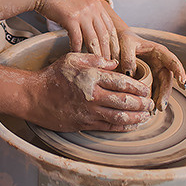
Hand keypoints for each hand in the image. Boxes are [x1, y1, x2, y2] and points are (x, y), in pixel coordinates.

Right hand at [28, 52, 153, 131]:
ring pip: (119, 116)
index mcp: (91, 77)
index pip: (121, 82)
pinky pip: (108, 126)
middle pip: (124, 101)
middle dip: (141, 103)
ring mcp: (89, 112)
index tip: (145, 89)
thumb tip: (114, 62)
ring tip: (146, 116)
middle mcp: (92, 95)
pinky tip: (132, 125)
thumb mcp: (72, 58)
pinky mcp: (84, 124)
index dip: (137, 87)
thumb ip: (95, 58)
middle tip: (150, 103)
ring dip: (136, 117)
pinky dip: (123, 127)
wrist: (35, 96)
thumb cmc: (54, 76)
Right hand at [39, 0, 120, 59]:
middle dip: (106, 52)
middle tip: (107, 64)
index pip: (111, 28)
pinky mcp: (71, 18)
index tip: (114, 54)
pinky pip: (77, 38)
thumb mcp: (81, 3)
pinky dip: (77, 49)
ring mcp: (82, 13)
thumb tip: (96, 32)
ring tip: (95, 64)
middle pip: (104, 35)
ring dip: (94, 53)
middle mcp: (92, 9)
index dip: (114, 43)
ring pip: (93, 39)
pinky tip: (76, 55)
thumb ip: (90, 15)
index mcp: (97, 6)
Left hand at [111, 22, 185, 111]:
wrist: (120, 41)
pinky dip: (152, 99)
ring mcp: (156, 72)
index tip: (183, 84)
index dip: (179, 72)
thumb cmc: (125, 40)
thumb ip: (128, 56)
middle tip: (160, 106)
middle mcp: (161, 63)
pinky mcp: (150, 79)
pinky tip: (149, 110)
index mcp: (159, 51)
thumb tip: (129, 73)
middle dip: (165, 93)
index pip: (172, 61)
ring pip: (161, 88)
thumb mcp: (126, 43)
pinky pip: (154, 90)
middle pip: (167, 79)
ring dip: (159, 99)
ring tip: (154, 112)